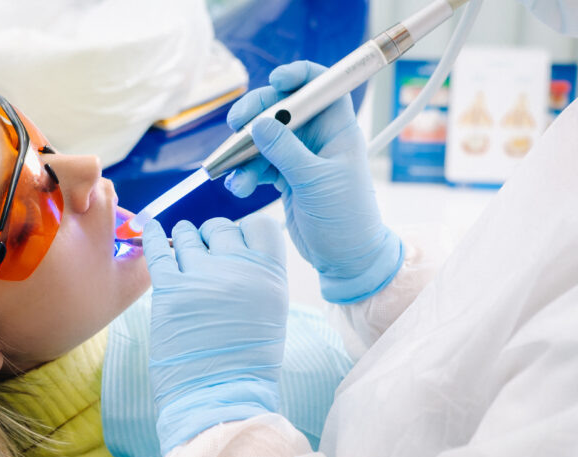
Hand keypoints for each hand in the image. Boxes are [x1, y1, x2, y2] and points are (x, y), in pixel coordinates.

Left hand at [143, 214, 288, 453]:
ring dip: (184, 240)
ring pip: (187, 235)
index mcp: (270, 275)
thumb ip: (260, 276)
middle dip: (212, 237)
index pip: (259, 225)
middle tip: (206, 256)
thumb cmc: (246, 360)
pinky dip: (151, 235)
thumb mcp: (271, 312)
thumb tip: (238, 247)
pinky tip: (150, 227)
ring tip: (182, 253)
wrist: (219, 395)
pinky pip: (157, 248)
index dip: (244, 233)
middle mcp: (239, 269)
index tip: (235, 246)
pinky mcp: (170, 290)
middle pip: (221, 227)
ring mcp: (203, 277)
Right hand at [224, 60, 402, 303]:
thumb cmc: (345, 218)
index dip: (298, 76)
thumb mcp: (315, 182)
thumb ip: (286, 151)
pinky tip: (238, 187)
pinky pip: (259, 165)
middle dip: (256, 115)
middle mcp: (318, 138)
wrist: (345, 259)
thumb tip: (259, 123)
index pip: (320, 86)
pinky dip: (246, 173)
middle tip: (235, 125)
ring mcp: (300, 157)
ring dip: (244, 152)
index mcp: (337, 129)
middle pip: (282, 108)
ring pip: (265, 138)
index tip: (276, 81)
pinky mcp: (286, 178)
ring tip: (232, 172)